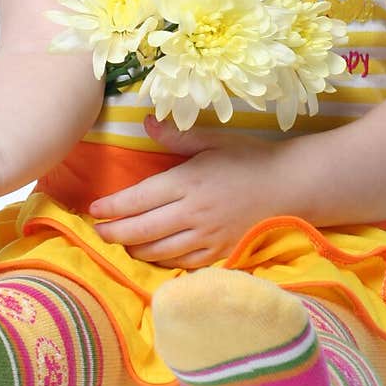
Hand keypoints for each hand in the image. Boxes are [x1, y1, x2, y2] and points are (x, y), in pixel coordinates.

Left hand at [88, 115, 289, 267]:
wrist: (291, 187)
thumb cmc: (251, 158)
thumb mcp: (213, 141)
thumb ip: (176, 137)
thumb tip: (145, 122)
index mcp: (187, 182)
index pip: (138, 199)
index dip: (112, 206)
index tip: (94, 208)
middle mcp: (192, 213)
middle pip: (141, 229)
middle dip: (113, 233)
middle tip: (97, 232)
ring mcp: (206, 236)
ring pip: (158, 251)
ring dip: (133, 249)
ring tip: (120, 244)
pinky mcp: (219, 252)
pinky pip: (182, 263)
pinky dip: (162, 262)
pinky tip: (152, 256)